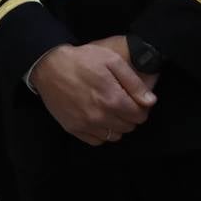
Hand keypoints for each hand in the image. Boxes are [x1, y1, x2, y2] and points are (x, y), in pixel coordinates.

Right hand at [30, 43, 156, 145]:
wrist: (50, 66)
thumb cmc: (83, 60)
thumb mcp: (113, 61)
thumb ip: (134, 83)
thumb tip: (150, 101)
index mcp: (112, 99)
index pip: (139, 115)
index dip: (142, 108)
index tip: (137, 100)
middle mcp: (100, 116)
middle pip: (128, 127)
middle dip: (131, 116)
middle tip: (125, 103)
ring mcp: (85, 125)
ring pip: (114, 136)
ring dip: (118, 126)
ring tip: (112, 111)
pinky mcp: (72, 128)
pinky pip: (96, 141)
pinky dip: (102, 133)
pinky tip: (100, 119)